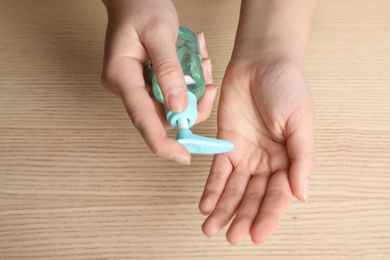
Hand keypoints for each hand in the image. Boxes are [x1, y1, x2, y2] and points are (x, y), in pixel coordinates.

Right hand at [101, 0, 215, 163]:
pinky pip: (170, 94)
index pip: (142, 119)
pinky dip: (187, 83)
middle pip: (162, 115)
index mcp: (121, 76)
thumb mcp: (160, 34)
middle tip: (208, 84)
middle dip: (191, 105)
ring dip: (192, 90)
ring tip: (200, 61)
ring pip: (170, 105)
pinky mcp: (145, 84)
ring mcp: (134, 87)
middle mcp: (125, 87)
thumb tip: (179, 108)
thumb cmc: (142, 8)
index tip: (183, 157)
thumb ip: (170, 72)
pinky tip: (194, 63)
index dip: (162, 143)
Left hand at [199, 54, 314, 243]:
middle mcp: (266, 160)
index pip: (278, 194)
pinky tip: (205, 205)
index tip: (256, 235)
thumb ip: (302, 157)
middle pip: (253, 196)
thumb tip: (302, 194)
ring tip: (210, 228)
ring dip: (222, 209)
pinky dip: (211, 188)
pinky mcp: (225, 143)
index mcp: (289, 159)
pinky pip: (217, 169)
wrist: (260, 61)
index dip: (267, 216)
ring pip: (232, 188)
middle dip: (241, 217)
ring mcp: (245, 153)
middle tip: (231, 237)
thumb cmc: (286, 86)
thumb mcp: (301, 121)